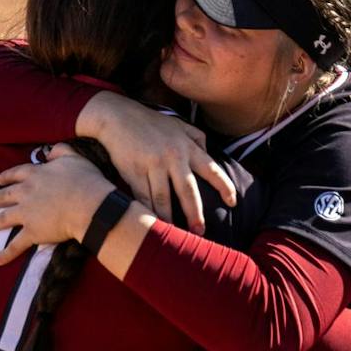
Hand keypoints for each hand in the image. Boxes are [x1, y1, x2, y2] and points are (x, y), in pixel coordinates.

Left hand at [0, 148, 113, 264]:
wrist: (89, 204)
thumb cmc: (86, 180)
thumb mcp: (74, 158)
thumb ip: (61, 151)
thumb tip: (49, 152)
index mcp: (36, 175)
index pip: (16, 174)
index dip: (6, 177)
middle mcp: (26, 192)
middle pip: (5, 196)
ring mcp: (27, 213)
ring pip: (4, 218)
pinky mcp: (32, 232)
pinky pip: (16, 245)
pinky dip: (6, 253)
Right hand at [77, 91, 235, 230]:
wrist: (118, 116)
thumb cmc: (150, 122)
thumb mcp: (178, 124)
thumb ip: (196, 137)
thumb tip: (209, 152)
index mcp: (187, 146)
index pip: (212, 169)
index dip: (224, 187)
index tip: (233, 203)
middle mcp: (173, 156)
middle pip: (188, 191)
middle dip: (196, 213)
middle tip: (200, 232)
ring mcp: (153, 164)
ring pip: (163, 199)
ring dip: (169, 219)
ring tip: (174, 234)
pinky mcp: (134, 171)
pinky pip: (143, 197)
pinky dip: (148, 212)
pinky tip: (152, 223)